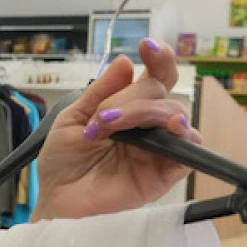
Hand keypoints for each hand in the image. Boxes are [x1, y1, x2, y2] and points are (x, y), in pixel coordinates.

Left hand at [34, 39, 202, 221]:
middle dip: (131, 96)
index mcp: (128, 107)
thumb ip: (99, 92)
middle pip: (160, 91)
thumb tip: (125, 62)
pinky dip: (180, 134)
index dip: (157, 57)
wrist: (57, 200)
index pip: (154, 76)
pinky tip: (166, 128)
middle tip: (101, 115)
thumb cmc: (63, 163)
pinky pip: (188, 149)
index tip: (145, 46)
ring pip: (173, 113)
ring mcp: (159, 147)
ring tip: (107, 125)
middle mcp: (147, 124)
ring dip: (142, 112)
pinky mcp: (165, 173)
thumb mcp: (72, 120)